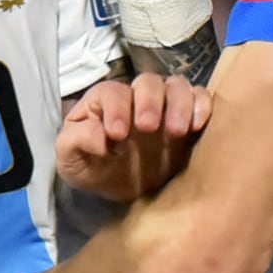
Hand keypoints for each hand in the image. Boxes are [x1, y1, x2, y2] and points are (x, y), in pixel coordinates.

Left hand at [55, 72, 208, 201]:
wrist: (117, 190)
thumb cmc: (91, 167)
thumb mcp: (70, 159)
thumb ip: (76, 141)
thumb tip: (101, 137)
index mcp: (105, 101)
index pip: (112, 92)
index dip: (116, 109)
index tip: (118, 135)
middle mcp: (136, 97)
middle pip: (148, 82)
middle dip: (149, 102)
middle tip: (149, 127)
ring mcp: (165, 105)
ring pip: (176, 86)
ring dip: (180, 103)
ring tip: (178, 131)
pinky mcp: (188, 119)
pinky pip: (200, 98)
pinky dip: (202, 105)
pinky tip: (198, 126)